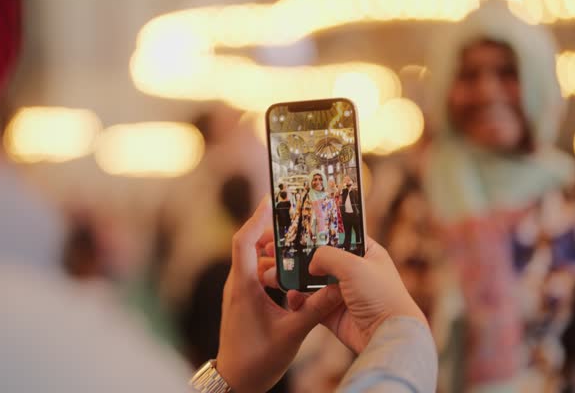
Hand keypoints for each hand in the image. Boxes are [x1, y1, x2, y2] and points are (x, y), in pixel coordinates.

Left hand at [216, 199, 342, 392]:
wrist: (235, 381)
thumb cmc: (257, 359)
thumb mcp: (292, 333)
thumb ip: (316, 308)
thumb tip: (338, 286)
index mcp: (244, 286)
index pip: (244, 241)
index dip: (256, 218)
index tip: (271, 200)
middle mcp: (237, 284)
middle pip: (251, 246)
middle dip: (273, 232)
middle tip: (297, 221)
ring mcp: (239, 292)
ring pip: (256, 262)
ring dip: (275, 253)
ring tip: (300, 246)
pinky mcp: (243, 300)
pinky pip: (257, 275)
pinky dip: (274, 269)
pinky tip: (293, 274)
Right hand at [264, 237, 426, 353]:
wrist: (385, 336)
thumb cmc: (380, 296)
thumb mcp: (353, 265)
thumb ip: (326, 255)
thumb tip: (310, 264)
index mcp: (366, 252)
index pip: (338, 234)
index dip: (317, 230)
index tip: (294, 227)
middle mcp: (354, 271)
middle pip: (320, 257)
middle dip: (298, 255)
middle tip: (275, 250)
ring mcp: (342, 292)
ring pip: (311, 280)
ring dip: (293, 278)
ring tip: (274, 274)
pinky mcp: (332, 312)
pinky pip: (309, 303)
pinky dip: (298, 300)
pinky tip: (291, 297)